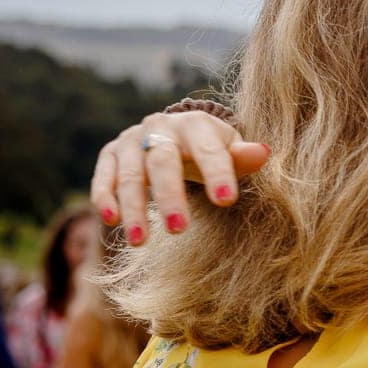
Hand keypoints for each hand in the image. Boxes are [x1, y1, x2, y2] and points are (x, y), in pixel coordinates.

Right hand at [90, 111, 270, 245]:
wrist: (178, 133)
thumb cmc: (211, 150)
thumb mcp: (230, 150)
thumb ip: (243, 157)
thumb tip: (263, 153)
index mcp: (197, 126)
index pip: (209, 151)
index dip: (217, 174)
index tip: (226, 202)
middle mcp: (160, 127)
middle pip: (162, 161)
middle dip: (169, 196)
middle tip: (179, 229)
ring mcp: (132, 139)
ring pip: (130, 173)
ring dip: (133, 207)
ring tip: (140, 241)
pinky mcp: (112, 153)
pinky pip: (104, 176)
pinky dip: (105, 198)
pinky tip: (111, 221)